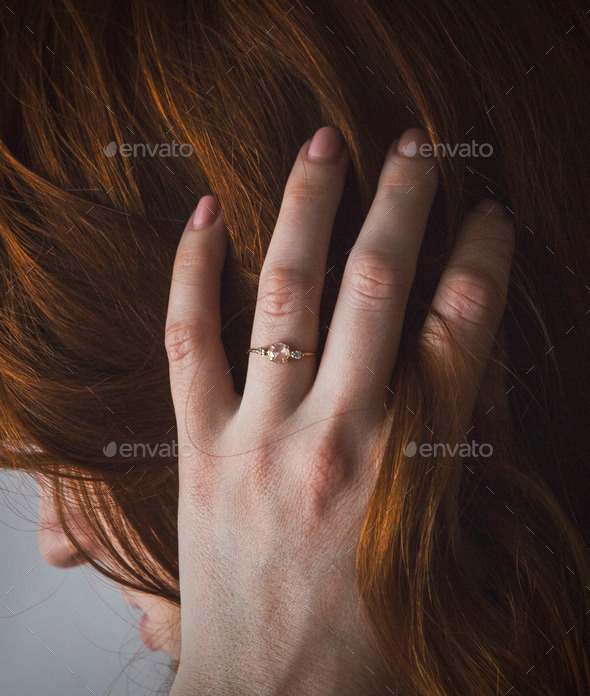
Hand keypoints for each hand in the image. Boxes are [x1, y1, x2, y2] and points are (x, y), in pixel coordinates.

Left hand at [166, 126, 513, 694]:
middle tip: (414, 144)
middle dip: (402, 202)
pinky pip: (189, 341)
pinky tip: (207, 216)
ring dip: (307, 208)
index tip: (487, 212)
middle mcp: (335, 433)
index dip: (481, 254)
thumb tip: (457, 366)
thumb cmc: (369, 643)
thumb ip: (450, 456)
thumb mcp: (439, 547)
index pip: (459, 325)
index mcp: (410, 465)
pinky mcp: (200, 448)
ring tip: (321, 143)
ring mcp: (259, 434)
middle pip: (377, 286)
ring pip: (286, 293)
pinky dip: (194, 273)